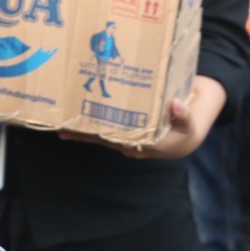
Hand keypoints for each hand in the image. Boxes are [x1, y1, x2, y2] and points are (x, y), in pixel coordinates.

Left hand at [58, 75, 225, 160]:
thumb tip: (176, 105)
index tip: (83, 128)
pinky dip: (88, 129)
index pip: (119, 139)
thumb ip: (184, 115)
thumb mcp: (190, 123)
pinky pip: (104, 133)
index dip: (101, 134)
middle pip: (104, 138)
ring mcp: (126, 141)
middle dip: (84, 132)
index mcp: (146, 144)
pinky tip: (70, 126)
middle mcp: (132, 145)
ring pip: (101, 136)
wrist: (186, 135)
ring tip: (60, 126)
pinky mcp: (123, 135)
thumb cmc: (187, 129)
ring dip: (82, 131)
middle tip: (61, 126)